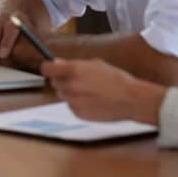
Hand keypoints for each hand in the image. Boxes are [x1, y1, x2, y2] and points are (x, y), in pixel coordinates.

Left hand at [41, 58, 165, 123]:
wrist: (130, 100)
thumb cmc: (116, 79)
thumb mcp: (95, 64)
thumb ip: (73, 64)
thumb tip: (57, 63)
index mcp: (74, 70)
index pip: (47, 69)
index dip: (48, 68)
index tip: (50, 68)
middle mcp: (71, 86)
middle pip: (54, 82)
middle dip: (61, 80)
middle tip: (77, 79)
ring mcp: (73, 101)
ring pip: (63, 95)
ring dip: (70, 92)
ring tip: (89, 91)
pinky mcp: (78, 114)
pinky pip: (71, 106)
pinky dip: (77, 103)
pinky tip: (92, 100)